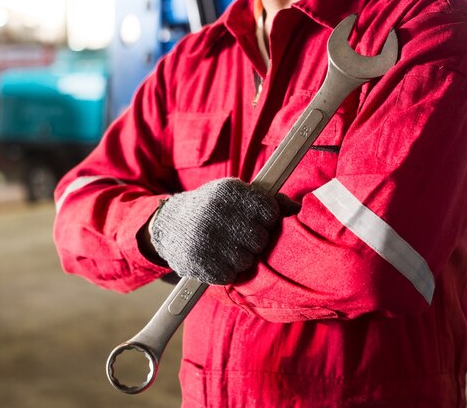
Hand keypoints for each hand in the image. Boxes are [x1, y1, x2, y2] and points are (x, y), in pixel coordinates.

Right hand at [149, 178, 279, 283]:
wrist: (167, 224)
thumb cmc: (213, 209)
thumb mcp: (237, 196)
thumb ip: (270, 201)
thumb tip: (299, 209)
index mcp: (229, 192)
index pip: (269, 213)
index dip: (267, 222)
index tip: (257, 222)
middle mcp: (216, 213)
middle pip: (260, 240)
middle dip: (254, 242)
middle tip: (241, 238)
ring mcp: (204, 238)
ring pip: (246, 261)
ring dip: (241, 259)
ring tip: (227, 248)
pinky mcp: (196, 262)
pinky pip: (229, 276)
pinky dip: (226, 272)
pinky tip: (217, 259)